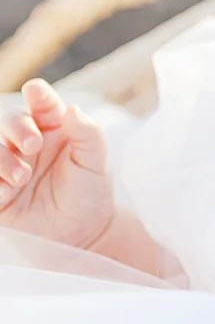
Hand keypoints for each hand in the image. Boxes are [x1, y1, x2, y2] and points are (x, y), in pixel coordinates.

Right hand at [0, 79, 116, 251]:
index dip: (37, 93)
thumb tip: (73, 109)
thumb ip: (88, 134)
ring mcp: (10, 166)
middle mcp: (27, 142)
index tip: (35, 91)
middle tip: (32, 145)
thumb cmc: (91, 190)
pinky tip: (6, 191)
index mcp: (52, 127)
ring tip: (22, 176)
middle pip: (9, 121)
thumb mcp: (96, 162)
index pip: (41, 103)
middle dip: (17, 127)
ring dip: (1, 158)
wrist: (85, 232)